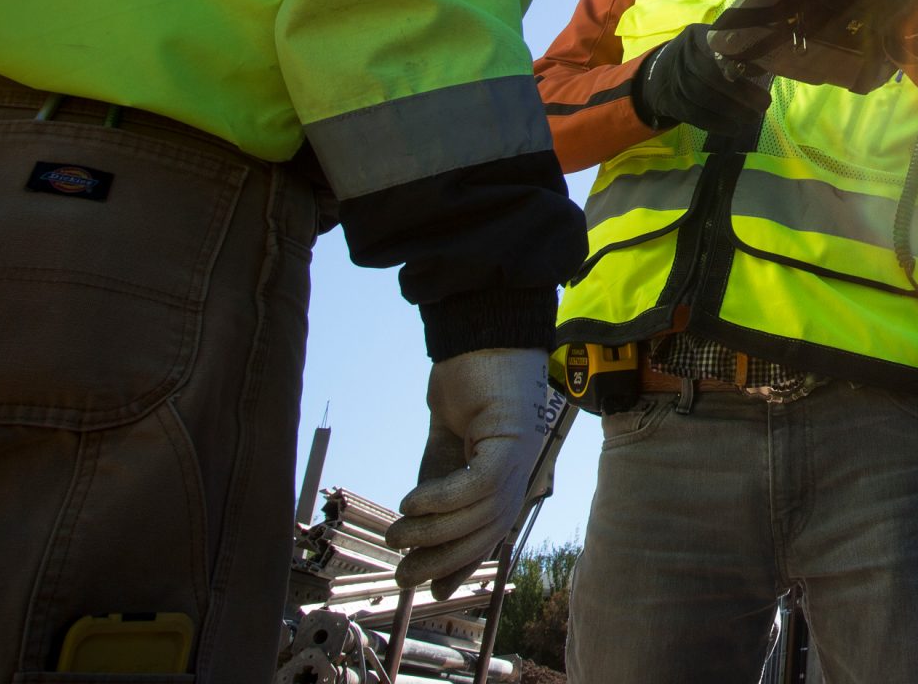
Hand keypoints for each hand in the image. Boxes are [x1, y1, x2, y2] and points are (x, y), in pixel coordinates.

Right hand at [386, 348, 558, 596]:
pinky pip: (480, 484)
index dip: (463, 563)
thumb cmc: (468, 377)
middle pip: (487, 531)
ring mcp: (521, 453)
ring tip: (396, 534)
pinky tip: (411, 502)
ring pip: (482, 514)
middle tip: (402, 576)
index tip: (432, 590)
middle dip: (444, 561)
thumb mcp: (446, 438)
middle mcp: (520, 468)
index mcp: (506, 471)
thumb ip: (438, 478)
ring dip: (434, 532)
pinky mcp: (513, 436)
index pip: (488, 530)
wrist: (482, 327)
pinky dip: (444, 499)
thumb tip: (414, 525)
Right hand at [633, 25, 772, 129]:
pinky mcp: (670, 101)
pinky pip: (694, 115)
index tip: (762, 71)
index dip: (740, 58)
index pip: (717, 44)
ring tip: (754, 117)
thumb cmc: (700, 58)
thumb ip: (738, 52)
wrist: (660, 74)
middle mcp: (682, 55)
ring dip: (731, 109)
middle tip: (764, 103)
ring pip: (701, 95)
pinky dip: (717, 124)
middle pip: (710, 73)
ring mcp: (673, 79)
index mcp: (697, 35)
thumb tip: (769, 64)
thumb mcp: (713, 46)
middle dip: (741, 91)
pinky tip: (735, 129)